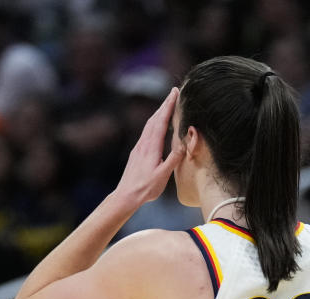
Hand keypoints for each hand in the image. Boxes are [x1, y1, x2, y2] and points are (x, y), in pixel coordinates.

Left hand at [114, 87, 184, 206]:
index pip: (161, 121)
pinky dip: (154, 122)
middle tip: (173, 92)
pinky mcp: (137, 152)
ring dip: (159, 112)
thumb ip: (173, 159)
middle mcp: (143, 143)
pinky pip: (147, 132)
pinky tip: (157, 125)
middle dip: (164, 104)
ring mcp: (139, 147)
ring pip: (149, 124)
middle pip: (154, 118)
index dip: (168, 106)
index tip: (175, 93)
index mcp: (151, 147)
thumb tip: (183, 144)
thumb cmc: (145, 188)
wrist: (126, 195)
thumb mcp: (162, 175)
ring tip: (167, 104)